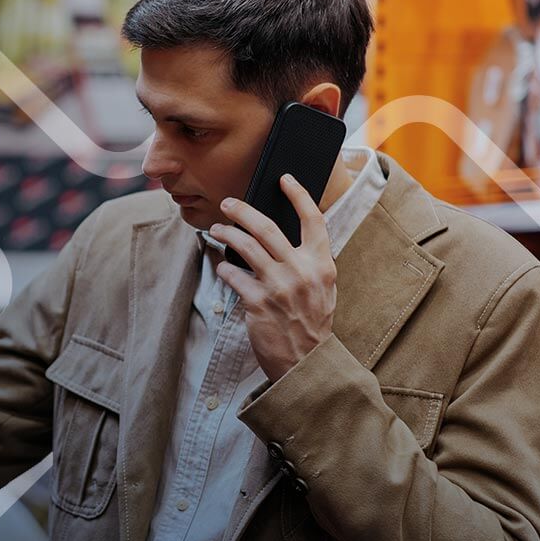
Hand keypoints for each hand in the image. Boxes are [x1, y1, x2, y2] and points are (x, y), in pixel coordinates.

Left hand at [209, 174, 336, 380]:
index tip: (284, 179)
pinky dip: (224, 267)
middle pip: (267, 227)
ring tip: (216, 230)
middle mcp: (302, 271)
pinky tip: (222, 266)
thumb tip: (281, 237)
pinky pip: (234, 275)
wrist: (306, 361)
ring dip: (226, 234)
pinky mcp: (258, 302)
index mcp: (322, 264)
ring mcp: (280, 286)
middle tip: (227, 204)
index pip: (313, 220)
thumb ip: (308, 262)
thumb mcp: (322, 289)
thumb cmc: (311, 323)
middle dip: (242, 210)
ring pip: (245, 246)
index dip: (299, 195)